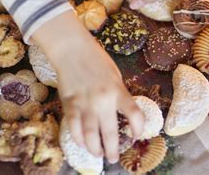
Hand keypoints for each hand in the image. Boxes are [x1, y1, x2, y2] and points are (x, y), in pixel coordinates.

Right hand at [31, 11, 144, 162]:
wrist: (72, 50)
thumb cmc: (96, 59)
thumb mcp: (115, 75)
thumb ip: (118, 94)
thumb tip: (121, 113)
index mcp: (118, 90)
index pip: (134, 114)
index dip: (139, 129)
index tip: (137, 136)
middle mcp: (103, 100)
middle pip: (110, 132)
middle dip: (112, 150)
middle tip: (113, 158)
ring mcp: (85, 104)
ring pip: (90, 135)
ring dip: (95, 149)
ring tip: (98, 154)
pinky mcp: (70, 104)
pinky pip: (74, 127)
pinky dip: (78, 139)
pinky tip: (82, 143)